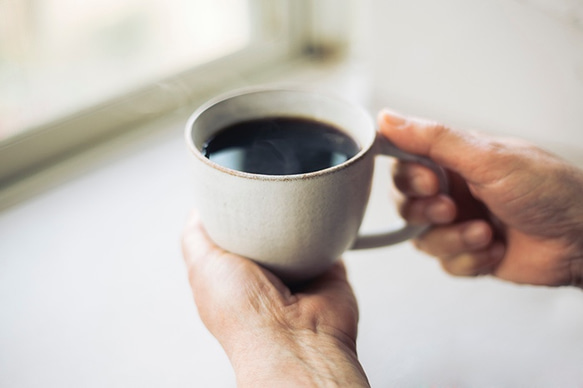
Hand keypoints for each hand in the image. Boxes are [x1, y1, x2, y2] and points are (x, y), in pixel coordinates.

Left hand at [181, 211, 369, 386]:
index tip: (241, 187)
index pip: (234, 230)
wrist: (293, 340)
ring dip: (300, 219)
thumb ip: (196, 235)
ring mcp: (298, 272)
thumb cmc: (244, 315)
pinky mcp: (328, 271)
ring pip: (301, 229)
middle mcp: (266, 273)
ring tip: (296, 208)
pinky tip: (322, 223)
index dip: (236, 209)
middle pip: (268, 225)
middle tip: (269, 195)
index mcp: (235, 273)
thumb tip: (201, 207)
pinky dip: (329, 231)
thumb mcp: (202, 265)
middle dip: (268, 208)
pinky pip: (331, 241)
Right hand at [380, 109, 582, 287]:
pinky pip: (446, 263)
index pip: (405, 163)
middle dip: (426, 211)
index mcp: (455, 160)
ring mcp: (460, 224)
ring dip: (453, 239)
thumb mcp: (488, 158)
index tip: (429, 182)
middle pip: (406, 203)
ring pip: (422, 239)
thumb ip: (434, 139)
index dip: (407, 177)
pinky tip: (496, 249)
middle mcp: (454, 191)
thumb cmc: (550, 190)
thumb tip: (386, 118)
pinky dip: (470, 259)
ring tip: (486, 232)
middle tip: (451, 209)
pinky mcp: (469, 254)